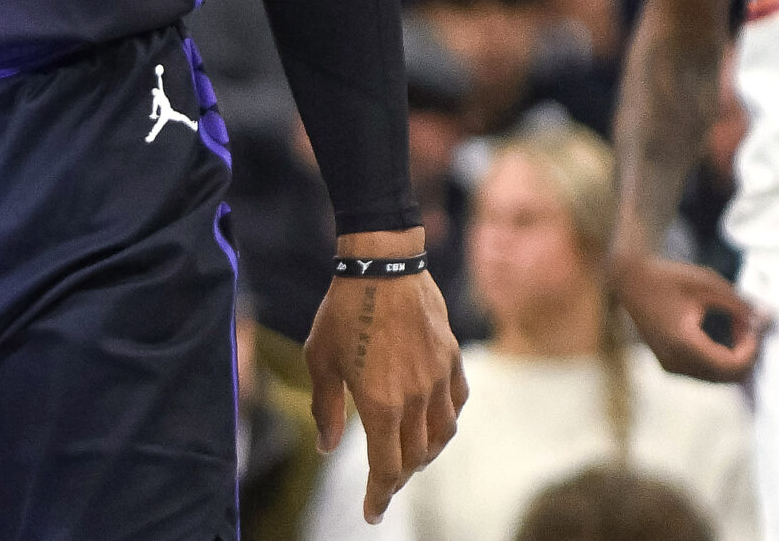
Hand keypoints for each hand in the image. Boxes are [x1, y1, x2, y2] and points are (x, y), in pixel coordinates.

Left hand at [304, 234, 465, 524]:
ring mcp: (438, 377)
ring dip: (427, 453)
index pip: (386, 469)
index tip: (371, 513)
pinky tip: (436, 419)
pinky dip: (447, 419)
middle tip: (385, 485)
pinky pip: (457, 401)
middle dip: (399, 478)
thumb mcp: (321, 360)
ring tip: (412, 456)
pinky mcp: (451, 356)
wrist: (382, 264)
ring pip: (442, 434)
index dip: (379, 497)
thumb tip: (327, 446)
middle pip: (415, 457)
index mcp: (381, 405)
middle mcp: (416, 398)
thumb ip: (326, 409)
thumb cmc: (343, 311)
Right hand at [612, 249, 765, 382]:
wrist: (630, 280)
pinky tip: (719, 333)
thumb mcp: (708, 285)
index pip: (730, 366)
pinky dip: (718, 358)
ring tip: (733, 325)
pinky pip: (702, 372)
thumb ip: (739, 304)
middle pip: (726, 378)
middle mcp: (676, 362)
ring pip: (716, 378)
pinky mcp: (668, 365)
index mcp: (684, 344)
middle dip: (743, 354)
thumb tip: (767, 318)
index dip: (750, 349)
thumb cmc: (669, 278)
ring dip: (732, 357)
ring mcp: (670, 367)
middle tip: (745, 325)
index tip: (752, 324)